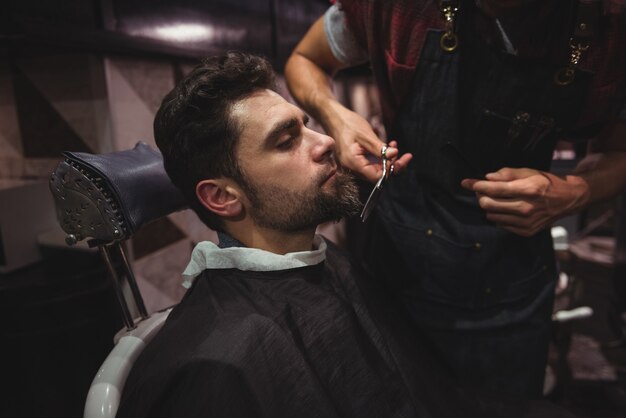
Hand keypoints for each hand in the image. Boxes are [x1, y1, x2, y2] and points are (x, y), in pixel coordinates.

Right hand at [327, 106, 411, 182]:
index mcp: (353, 163)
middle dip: (393, 166)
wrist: (332, 117)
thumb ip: (379, 147)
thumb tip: (394, 155)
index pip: (376, 176)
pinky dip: (381, 157)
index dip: (390, 171)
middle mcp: (352, 168)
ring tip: (395, 146)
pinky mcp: (355, 160)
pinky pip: (371, 164)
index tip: (402, 159)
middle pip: (377, 175)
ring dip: (388, 160)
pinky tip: (388, 146)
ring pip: (375, 169)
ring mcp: (353, 165)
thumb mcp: (365, 134)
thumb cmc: (347, 123)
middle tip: (406, 156)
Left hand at [461, 167, 588, 236]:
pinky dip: (499, 216)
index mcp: (528, 190)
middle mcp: (526, 207)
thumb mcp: (529, 172)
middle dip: (480, 196)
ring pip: (492, 216)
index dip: (476, 185)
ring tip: (497, 199)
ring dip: (489, 206)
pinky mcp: (526, 231)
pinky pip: (501, 224)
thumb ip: (507, 174)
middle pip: (488, 204)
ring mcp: (526, 222)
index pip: (494, 189)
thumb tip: (487, 177)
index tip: (466, 183)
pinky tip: (507, 209)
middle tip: (482, 190)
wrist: (567, 200)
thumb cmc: (545, 183)